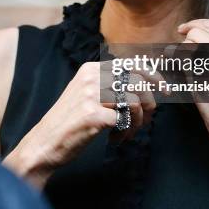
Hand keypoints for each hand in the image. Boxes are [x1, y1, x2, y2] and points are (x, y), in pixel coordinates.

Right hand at [14, 60, 156, 179]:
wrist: (44, 144)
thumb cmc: (70, 122)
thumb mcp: (87, 93)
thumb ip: (111, 84)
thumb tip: (147, 83)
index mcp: (91, 69)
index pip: (131, 64)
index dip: (153, 76)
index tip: (165, 90)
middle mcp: (91, 77)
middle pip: (137, 82)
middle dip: (150, 102)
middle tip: (148, 117)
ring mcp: (91, 95)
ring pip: (135, 101)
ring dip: (139, 121)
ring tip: (128, 131)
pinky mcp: (93, 116)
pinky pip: (125, 120)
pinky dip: (126, 132)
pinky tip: (116, 138)